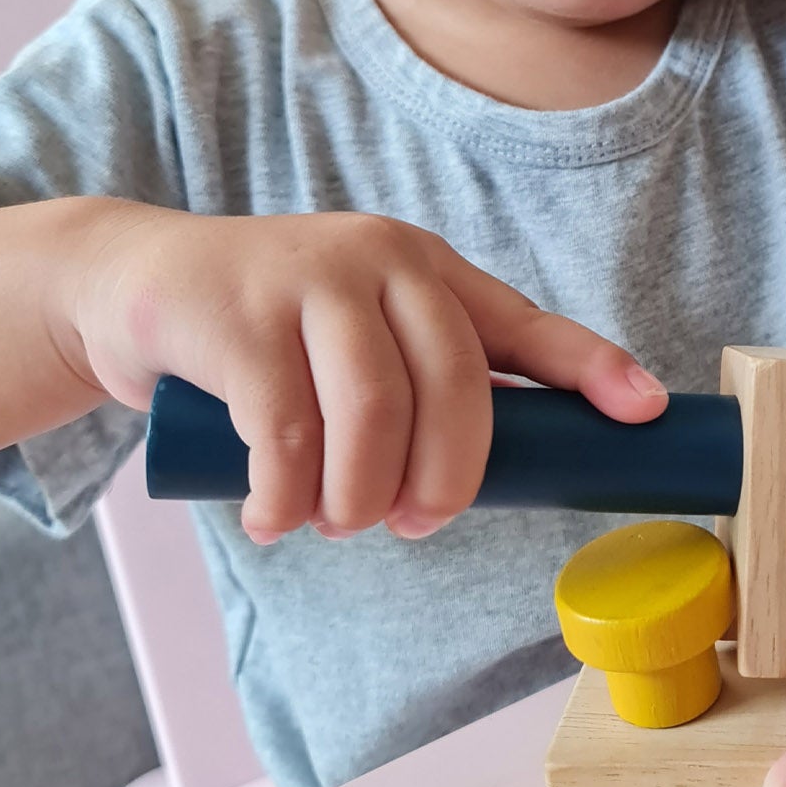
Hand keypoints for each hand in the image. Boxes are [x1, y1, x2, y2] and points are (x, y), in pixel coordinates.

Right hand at [54, 199, 665, 542]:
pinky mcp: (240, 316)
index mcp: (428, 269)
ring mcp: (310, 280)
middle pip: (456, 383)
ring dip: (361, 495)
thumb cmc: (273, 329)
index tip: (647, 409)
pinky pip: (285, 432)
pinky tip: (275, 518)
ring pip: (373, 413)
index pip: (526, 322)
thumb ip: (418, 383)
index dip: (592, 365)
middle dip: (448, 477)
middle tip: (418, 525)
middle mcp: (382, 261)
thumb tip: (476, 484)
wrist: (138, 282)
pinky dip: (287, 498)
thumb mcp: (359, 333)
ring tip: (334, 523)